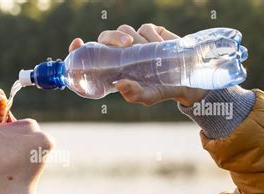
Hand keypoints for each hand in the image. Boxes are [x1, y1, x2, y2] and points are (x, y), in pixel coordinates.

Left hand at [69, 24, 206, 106]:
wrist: (186, 78)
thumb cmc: (160, 90)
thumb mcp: (147, 96)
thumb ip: (133, 93)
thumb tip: (119, 84)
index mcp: (112, 67)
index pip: (89, 54)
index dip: (78, 49)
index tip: (77, 44)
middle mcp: (120, 52)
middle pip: (106, 37)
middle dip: (113, 37)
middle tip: (127, 45)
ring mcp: (134, 41)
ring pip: (125, 30)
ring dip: (137, 40)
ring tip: (151, 54)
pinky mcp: (150, 32)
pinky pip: (146, 28)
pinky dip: (153, 36)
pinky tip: (161, 47)